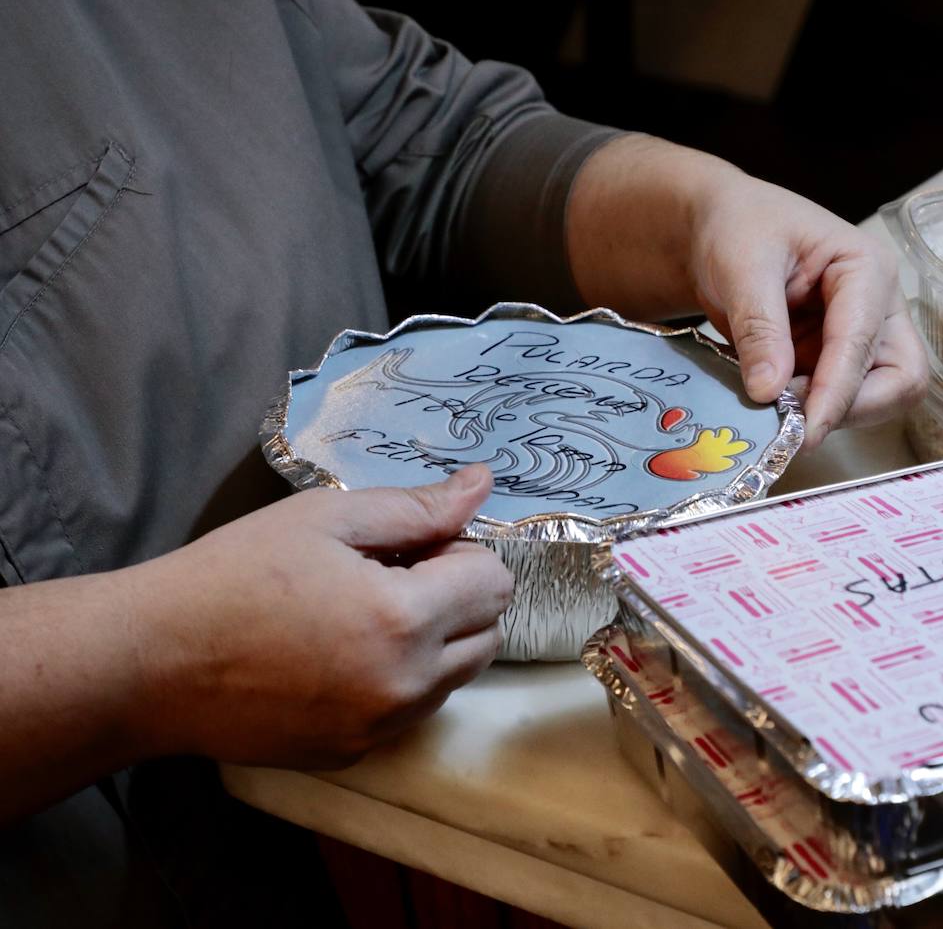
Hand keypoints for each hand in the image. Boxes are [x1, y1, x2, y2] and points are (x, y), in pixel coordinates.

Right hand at [132, 466, 511, 768]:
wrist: (149, 663)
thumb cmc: (232, 575)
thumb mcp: (325, 518)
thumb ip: (416, 507)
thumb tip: (482, 485)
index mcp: (404, 620)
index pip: (494, 583)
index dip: (460, 553)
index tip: (411, 547)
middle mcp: (406, 685)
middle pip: (488, 633)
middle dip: (456, 597)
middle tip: (390, 575)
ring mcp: (380, 729)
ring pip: (456, 677)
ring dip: (435, 641)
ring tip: (362, 614)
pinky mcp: (354, 754)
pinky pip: (411, 711)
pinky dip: (399, 680)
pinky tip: (340, 656)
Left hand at [566, 135, 927, 449]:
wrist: (717, 229)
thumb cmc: (737, 227)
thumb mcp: (742, 266)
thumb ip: (759, 327)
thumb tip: (769, 391)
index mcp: (867, 268)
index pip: (863, 342)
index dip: (837, 392)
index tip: (805, 431)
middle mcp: (877, 307)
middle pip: (900, 379)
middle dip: (852, 409)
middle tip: (792, 423)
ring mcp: (860, 338)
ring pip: (876, 398)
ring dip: (830, 415)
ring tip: (774, 412)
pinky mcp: (834, 362)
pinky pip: (838, 402)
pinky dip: (809, 413)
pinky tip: (771, 408)